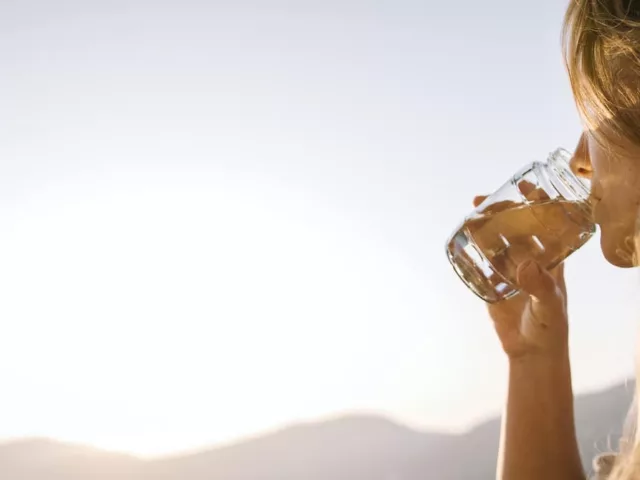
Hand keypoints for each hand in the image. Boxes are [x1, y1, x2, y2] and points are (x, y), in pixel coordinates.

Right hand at [473, 196, 568, 359]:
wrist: (531, 351)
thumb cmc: (550, 327)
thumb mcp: (550, 307)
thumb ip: (541, 287)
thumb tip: (526, 265)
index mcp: (551, 260)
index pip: (547, 223)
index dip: (538, 202)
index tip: (524, 186)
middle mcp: (530, 259)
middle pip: (516, 226)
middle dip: (501, 210)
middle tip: (482, 200)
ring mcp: (510, 269)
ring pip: (496, 240)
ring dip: (484, 226)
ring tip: (470, 216)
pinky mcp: (493, 282)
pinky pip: (481, 260)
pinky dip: (472, 248)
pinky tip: (462, 239)